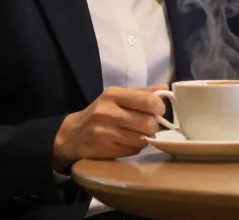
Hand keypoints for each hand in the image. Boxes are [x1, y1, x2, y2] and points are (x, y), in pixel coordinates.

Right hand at [52, 85, 167, 169]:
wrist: (73, 134)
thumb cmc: (101, 112)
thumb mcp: (117, 97)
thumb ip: (141, 93)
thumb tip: (165, 88)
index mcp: (113, 95)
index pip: (148, 101)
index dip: (159, 108)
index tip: (158, 111)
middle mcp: (107, 112)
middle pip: (148, 123)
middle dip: (153, 126)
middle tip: (148, 125)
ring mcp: (105, 133)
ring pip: (142, 139)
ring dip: (144, 138)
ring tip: (137, 133)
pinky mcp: (104, 150)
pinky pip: (133, 150)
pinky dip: (135, 147)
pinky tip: (127, 142)